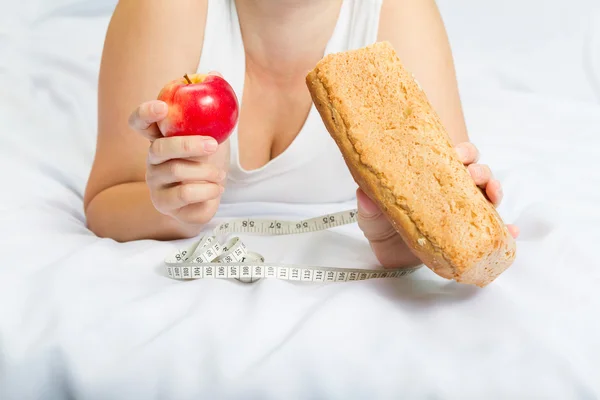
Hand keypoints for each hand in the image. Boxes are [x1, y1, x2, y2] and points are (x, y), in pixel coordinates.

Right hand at [128, 95, 226, 226]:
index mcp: (160, 139)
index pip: (140, 123)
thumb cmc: (207, 163)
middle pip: (161, 147)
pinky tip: (217, 188)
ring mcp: (155, 182)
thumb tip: (216, 72)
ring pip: (177, 171)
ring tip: (220, 175)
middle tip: (214, 144)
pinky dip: (208, 190)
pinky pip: (185, 193)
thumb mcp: (213, 135)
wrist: (207, 199)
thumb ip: (212, 108)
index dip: (146, 113)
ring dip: (207, 171)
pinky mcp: (163, 203)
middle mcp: (152, 159)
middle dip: (189, 144)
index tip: (163, 107)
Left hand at [356, 141, 518, 268]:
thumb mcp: (371, 215)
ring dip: (495, 192)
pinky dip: (505, 231)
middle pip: (476, 172)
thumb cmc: (384, 225)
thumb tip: (364, 194)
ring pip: (488, 195)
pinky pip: (493, 231)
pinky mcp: (471, 236)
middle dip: (479, 170)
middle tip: (473, 176)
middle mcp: (453, 190)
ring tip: (493, 196)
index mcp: (431, 176)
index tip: (459, 154)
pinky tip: (510, 233)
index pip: (452, 156)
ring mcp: (464, 212)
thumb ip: (369, 205)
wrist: (390, 255)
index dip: (461, 151)